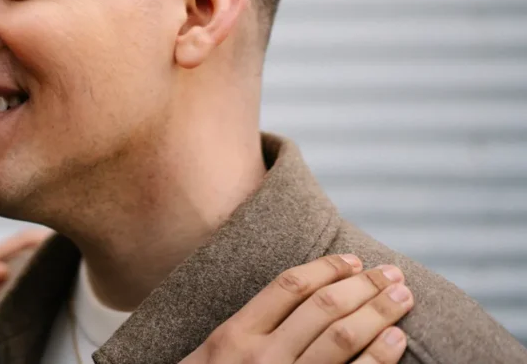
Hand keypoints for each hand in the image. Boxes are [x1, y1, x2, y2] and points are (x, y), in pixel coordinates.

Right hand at [182, 255, 412, 363]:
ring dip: (378, 312)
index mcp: (235, 335)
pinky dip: (378, 357)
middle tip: (392, 273)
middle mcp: (261, 356)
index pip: (288, 286)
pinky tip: (395, 340)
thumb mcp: (210, 357)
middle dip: (364, 285)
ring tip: (403, 296)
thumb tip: (293, 302)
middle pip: (322, 306)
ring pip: (341, 337)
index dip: (326, 268)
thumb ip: (244, 332)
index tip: (353, 260)